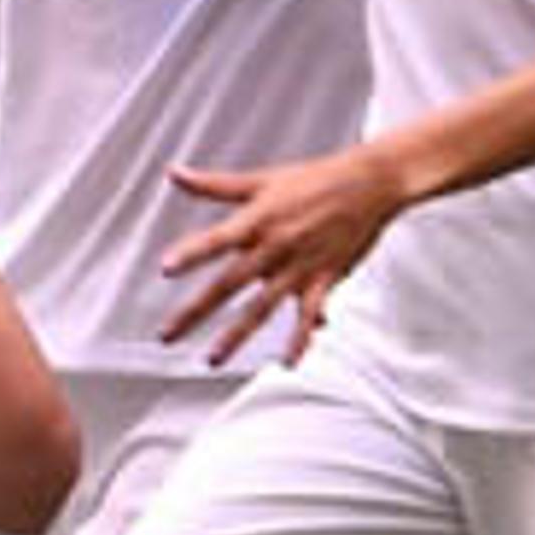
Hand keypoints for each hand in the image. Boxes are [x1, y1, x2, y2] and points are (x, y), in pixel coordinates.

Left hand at [156, 143, 409, 363]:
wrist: (369, 184)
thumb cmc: (314, 179)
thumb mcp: (262, 179)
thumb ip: (214, 185)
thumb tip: (173, 173)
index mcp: (257, 220)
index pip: (217, 239)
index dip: (192, 252)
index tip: (166, 268)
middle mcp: (274, 246)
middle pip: (228, 283)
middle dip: (195, 311)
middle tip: (166, 336)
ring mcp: (298, 266)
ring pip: (261, 308)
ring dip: (235, 336)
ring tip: (212, 359)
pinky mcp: (323, 279)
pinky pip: (308, 315)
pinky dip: (300, 339)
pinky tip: (289, 362)